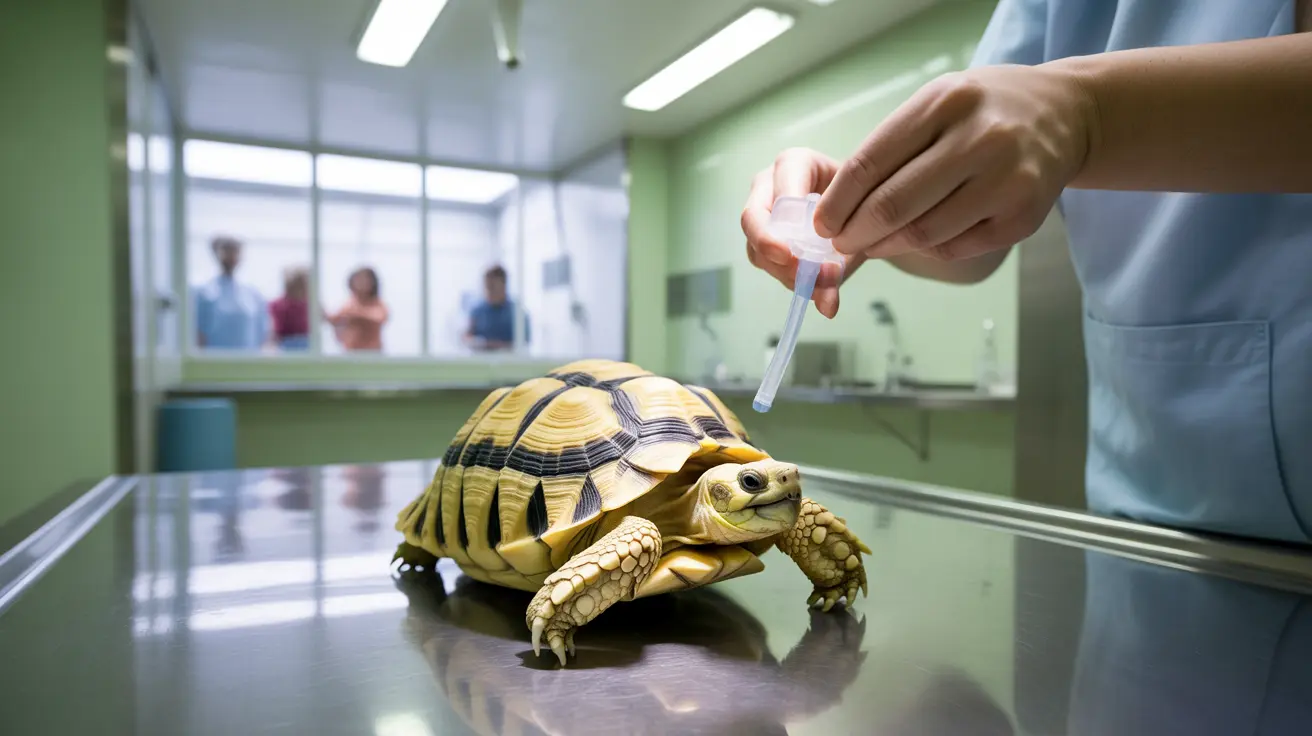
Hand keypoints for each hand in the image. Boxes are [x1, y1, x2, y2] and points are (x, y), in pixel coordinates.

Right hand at [741, 148, 864, 318]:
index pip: (779, 188)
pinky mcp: (762, 238)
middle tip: (797, 272)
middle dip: (771, 249)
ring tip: (820, 287)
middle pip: (752, 218)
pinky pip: (765, 263)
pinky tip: (816, 291)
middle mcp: (769, 184)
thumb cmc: (860, 203)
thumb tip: (827, 305)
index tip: (791, 252)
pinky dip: (789, 280)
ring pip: (756, 247)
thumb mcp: (860, 225)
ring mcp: (761, 213)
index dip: (783, 220)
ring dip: (785, 272)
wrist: (863, 208)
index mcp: (794, 164)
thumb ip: (845, 261)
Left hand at [814, 64, 1095, 262]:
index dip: (837, 202)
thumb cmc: (982, 112)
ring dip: (886, 246)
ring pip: (923, 233)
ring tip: (871, 244)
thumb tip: (837, 209)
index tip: (820, 223)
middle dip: (855, 232)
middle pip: (893, 204)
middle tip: (840, 242)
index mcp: (945, 103)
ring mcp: (1007, 180)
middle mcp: (980, 138)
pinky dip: (926, 249)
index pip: (871, 164)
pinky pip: (955, 247)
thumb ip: (891, 148)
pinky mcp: (1023, 216)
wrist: (1065, 115)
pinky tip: (914, 239)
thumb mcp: (936, 105)